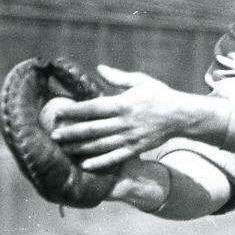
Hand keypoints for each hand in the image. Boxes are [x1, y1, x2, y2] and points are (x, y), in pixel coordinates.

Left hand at [50, 65, 191, 170]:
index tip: (58, 112)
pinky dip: (100, 163)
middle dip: (71, 132)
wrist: (181, 115)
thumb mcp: (140, 81)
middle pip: (93, 128)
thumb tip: (99, 69)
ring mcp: (130, 138)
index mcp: (123, 104)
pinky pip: (115, 158)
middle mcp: (124, 122)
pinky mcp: (136, 149)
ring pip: (101, 145)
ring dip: (81, 148)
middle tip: (53, 135)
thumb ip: (118, 77)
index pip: (93, 108)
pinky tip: (85, 165)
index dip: (74, 111)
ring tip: (64, 150)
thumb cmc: (159, 95)